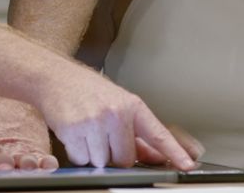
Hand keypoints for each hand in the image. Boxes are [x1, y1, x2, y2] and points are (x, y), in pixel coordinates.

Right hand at [35, 62, 198, 169]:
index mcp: (132, 106)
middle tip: (104, 136)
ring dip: (95, 155)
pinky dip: (78, 154)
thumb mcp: (118, 106)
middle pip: (125, 159)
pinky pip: (82, 160)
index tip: (187, 165)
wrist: (56, 78)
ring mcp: (93, 122)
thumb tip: (155, 157)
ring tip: (89, 132)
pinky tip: (77, 135)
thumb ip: (138, 135)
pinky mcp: (72, 130)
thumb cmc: (89, 91)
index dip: (174, 152)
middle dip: (115, 155)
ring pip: (102, 163)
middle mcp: (115, 113)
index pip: (158, 134)